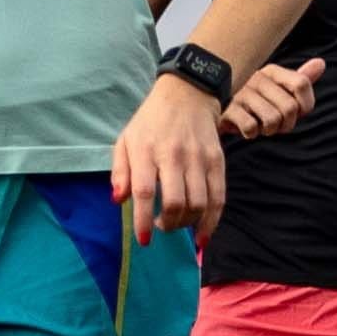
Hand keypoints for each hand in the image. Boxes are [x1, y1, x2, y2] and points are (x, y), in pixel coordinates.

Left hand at [112, 70, 229, 240]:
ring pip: (198, 203)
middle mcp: (174, 154)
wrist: (188, 95)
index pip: (145, 192)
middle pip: (175, 202)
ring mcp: (198, 158)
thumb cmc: (151, 123)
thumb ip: (120, 171)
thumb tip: (118, 200)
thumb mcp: (126, 140)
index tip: (144, 240)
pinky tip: (202, 236)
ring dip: (186, 223)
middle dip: (168, 224)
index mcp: (146, 150)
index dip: (144, 220)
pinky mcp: (217, 160)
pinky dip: (211, 222)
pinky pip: (218, 198)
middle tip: (160, 226)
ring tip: (177, 223)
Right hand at [225, 58, 323, 141]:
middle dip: (286, 124)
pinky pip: (251, 127)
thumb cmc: (252, 102)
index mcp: (272, 71)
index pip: (302, 83)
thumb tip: (321, 63)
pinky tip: (245, 127)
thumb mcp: (278, 90)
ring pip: (273, 120)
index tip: (298, 113)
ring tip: (260, 125)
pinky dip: (251, 134)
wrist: (214, 107)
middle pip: (290, 108)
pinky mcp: (227, 109)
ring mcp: (241, 93)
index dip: (306, 104)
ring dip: (269, 130)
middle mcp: (257, 78)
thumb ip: (300, 80)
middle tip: (276, 124)